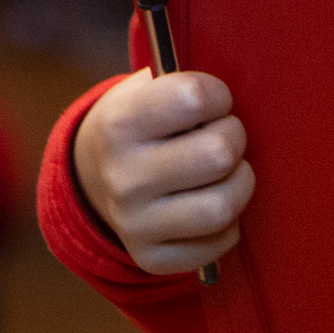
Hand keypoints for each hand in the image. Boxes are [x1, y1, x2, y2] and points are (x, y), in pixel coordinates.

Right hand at [72, 69, 251, 275]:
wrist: (92, 174)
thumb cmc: (142, 120)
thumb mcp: (145, 87)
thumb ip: (183, 81)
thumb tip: (241, 74)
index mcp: (119, 123)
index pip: (194, 98)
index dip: (218, 95)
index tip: (214, 101)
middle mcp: (123, 177)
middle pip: (217, 154)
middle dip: (234, 138)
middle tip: (224, 136)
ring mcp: (134, 224)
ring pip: (222, 207)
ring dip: (239, 182)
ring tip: (226, 170)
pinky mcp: (151, 258)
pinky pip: (219, 243)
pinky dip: (228, 224)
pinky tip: (211, 201)